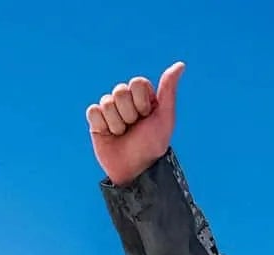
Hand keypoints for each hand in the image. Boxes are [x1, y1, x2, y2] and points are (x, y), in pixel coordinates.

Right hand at [85, 62, 184, 185]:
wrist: (134, 170)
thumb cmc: (152, 145)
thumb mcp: (165, 118)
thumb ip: (168, 90)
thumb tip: (181, 64)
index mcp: (142, 95)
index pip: (136, 83)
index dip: (141, 102)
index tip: (146, 117)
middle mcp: (126, 100)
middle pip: (120, 91)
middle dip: (128, 114)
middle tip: (133, 128)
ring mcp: (110, 110)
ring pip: (106, 103)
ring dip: (116, 123)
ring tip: (122, 134)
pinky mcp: (96, 122)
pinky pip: (93, 112)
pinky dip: (102, 125)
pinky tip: (109, 135)